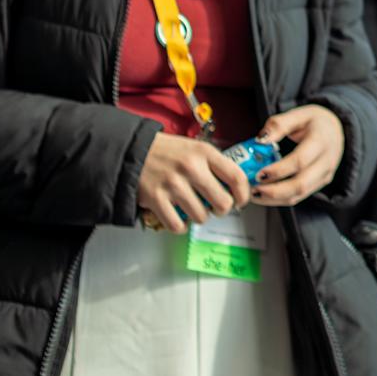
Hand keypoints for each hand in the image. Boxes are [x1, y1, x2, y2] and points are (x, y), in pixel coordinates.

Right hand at [137, 132, 252, 232]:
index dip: (243, 194)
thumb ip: (214, 164)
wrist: (133, 151)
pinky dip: (180, 226)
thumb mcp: (195, 149)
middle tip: (215, 207)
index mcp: (205, 152)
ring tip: (193, 208)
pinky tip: (179, 217)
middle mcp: (191, 168)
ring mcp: (173, 184)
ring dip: (199, 216)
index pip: (237, 177)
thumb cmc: (168, 152)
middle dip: (222, 209)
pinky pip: (177, 225)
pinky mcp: (155, 199)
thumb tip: (235, 187)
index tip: (241, 201)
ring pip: (201, 216)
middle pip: (223, 202)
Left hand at [250, 104, 345, 206]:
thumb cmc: (316, 121)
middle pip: (301, 184)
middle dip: (274, 191)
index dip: (279, 170)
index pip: (300, 161)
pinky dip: (280, 199)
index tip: (259, 174)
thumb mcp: (299, 114)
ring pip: (300, 195)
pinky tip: (265, 195)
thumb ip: (278, 124)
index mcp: (321, 140)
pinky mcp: (320, 183)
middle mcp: (327, 161)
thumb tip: (260, 140)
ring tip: (255, 194)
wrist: (337, 128)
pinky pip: (300, 196)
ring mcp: (325, 174)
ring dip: (275, 199)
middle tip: (253, 189)